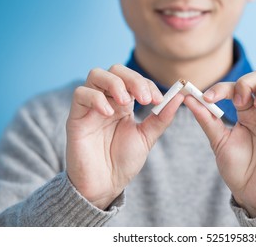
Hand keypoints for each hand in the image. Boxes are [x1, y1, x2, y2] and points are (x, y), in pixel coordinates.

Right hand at [66, 65, 183, 209]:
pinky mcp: (76, 117)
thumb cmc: (124, 161)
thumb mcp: (147, 137)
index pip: (133, 79)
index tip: (159, 100)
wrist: (105, 184)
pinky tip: (109, 113)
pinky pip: (81, 94)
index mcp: (124, 103)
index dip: (147, 84)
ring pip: (96, 74)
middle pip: (115, 70)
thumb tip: (179, 97)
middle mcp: (107, 100)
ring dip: (115, 83)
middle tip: (145, 99)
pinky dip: (96, 98)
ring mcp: (91, 107)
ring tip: (126, 102)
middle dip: (133, 79)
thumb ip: (161, 117)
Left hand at [184, 69, 255, 216]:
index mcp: (246, 111)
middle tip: (239, 101)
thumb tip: (187, 98)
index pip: (238, 86)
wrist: (252, 193)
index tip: (208, 98)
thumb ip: (206, 119)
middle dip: (249, 81)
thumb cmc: (237, 169)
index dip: (222, 87)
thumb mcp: (218, 141)